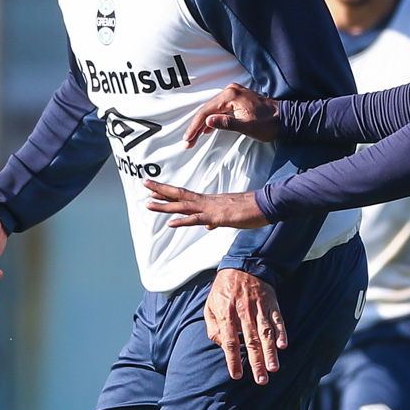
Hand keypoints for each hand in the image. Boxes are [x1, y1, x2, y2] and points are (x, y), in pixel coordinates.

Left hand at [144, 180, 268, 230]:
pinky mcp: (218, 217)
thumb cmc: (249, 210)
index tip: (152, 189)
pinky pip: (197, 220)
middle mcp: (206, 202)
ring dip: (164, 206)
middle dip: (160, 190)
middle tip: (144, 183)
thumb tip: (208, 226)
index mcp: (208, 201)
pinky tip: (171, 223)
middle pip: (179, 195)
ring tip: (148, 204)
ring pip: (183, 206)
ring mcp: (210, 208)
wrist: (265, 204)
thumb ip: (216, 220)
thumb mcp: (229, 217)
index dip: (167, 192)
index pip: (184, 195)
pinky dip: (183, 221)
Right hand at [180, 84, 278, 147]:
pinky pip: (219, 109)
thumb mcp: (247, 126)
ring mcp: (233, 94)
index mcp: (231, 95)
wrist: (284, 119)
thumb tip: (207, 122)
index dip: (195, 126)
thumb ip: (226, 123)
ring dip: (202, 124)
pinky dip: (212, 120)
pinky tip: (205, 130)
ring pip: (211, 110)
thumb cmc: (268, 124)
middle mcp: (230, 91)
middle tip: (187, 142)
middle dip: (196, 127)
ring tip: (193, 139)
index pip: (206, 111)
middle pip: (206, 109)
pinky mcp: (236, 99)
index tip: (188, 139)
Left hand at [206, 268, 285, 383]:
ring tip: (273, 368)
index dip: (233, 359)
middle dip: (256, 362)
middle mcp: (243, 312)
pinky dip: (281, 332)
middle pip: (250, 341)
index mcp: (226, 314)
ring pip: (265, 333)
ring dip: (270, 352)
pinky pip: (277, 320)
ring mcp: (259, 307)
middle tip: (261, 380)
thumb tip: (223, 345)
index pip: (230, 342)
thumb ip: (213, 327)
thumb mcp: (210, 306)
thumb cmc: (223, 290)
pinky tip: (283, 345)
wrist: (244, 265)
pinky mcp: (271, 303)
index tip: (237, 375)